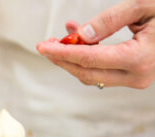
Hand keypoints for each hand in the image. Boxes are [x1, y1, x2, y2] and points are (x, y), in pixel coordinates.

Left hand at [36, 0, 154, 88]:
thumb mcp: (143, 6)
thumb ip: (110, 20)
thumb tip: (81, 34)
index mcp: (140, 58)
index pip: (90, 59)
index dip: (63, 53)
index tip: (42, 47)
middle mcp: (137, 76)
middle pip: (86, 72)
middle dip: (62, 59)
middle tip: (46, 44)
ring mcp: (136, 80)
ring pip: (92, 75)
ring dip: (72, 58)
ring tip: (60, 37)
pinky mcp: (133, 77)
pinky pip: (102, 70)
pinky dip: (86, 57)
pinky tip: (79, 39)